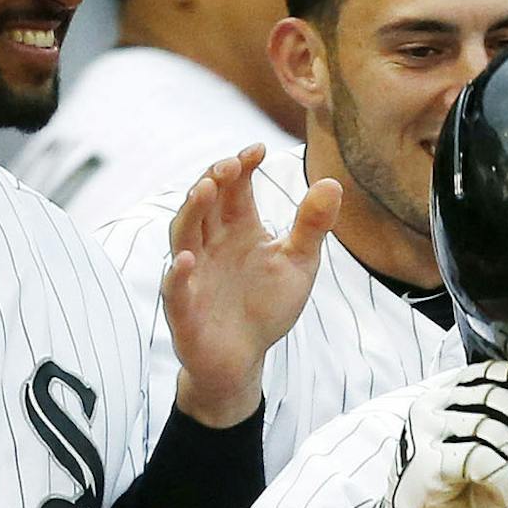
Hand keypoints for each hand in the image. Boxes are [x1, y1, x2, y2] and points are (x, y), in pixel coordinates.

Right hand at [163, 144, 341, 427]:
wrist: (244, 358)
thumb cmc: (267, 306)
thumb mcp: (298, 263)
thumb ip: (312, 226)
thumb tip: (333, 182)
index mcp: (237, 228)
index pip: (234, 187)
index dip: (242, 166)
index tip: (258, 149)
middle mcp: (210, 243)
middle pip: (205, 203)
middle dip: (214, 181)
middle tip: (230, 164)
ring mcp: (193, 273)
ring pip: (183, 235)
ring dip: (190, 212)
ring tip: (203, 190)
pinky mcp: (184, 308)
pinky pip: (175, 288)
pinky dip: (177, 274)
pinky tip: (185, 260)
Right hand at [358, 362, 507, 507]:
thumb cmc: (460, 493)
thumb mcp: (495, 454)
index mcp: (450, 393)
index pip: (497, 372)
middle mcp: (433, 403)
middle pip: (498, 399)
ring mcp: (426, 430)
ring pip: (494, 430)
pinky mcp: (427, 462)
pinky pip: (482, 460)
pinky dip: (506, 480)